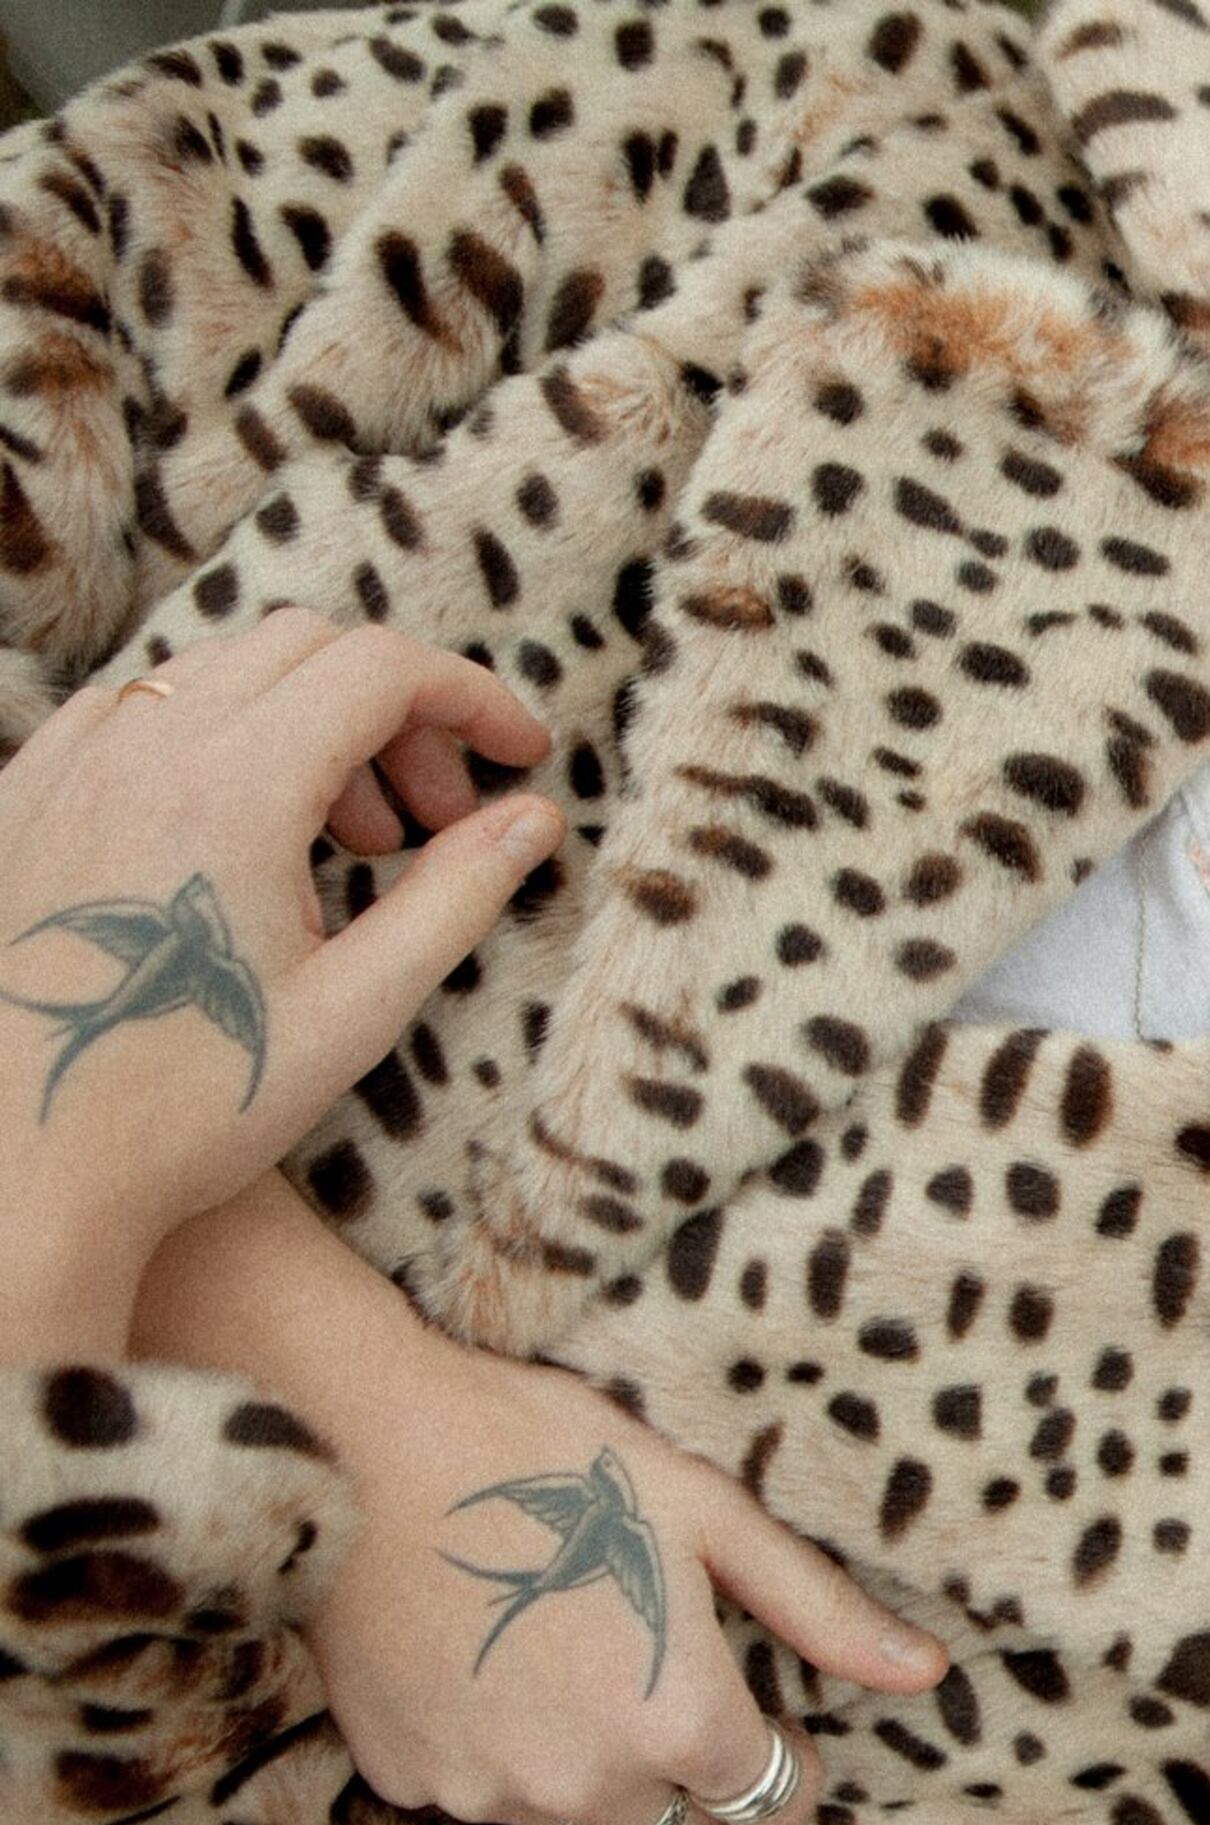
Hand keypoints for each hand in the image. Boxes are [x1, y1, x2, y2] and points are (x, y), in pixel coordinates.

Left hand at [0, 612, 558, 1360]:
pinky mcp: (21, 796)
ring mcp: (69, 764)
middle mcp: (142, 747)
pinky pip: (137, 710)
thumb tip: (533, 819)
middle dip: (399, 710)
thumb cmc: (186, 1105)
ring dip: (311, 723)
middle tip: (437, 818)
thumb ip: (453, 895)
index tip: (520, 760)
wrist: (13, 1169)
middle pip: (306, 647)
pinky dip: (219, 738)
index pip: (381, 670)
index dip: (473, 699)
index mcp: (233, 787)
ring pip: (222, 670)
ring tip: (346, 843)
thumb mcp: (356, 1008)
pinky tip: (239, 835)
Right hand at [309, 1322, 946, 1824]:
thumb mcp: (712, 1517)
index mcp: (681, 1723)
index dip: (783, 1759)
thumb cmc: (554, 1460)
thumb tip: (926, 1675)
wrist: (361, 1444)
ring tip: (567, 1651)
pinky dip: (495, 1746)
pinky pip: (481, 1788)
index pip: (770, 1800)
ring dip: (589, 1762)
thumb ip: (819, 1612)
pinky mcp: (405, 1777)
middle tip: (657, 1669)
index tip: (769, 1715)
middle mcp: (589, 1783)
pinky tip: (484, 1659)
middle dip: (686, 1768)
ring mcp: (489, 1789)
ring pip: (576, 1813)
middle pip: (676, 1823)